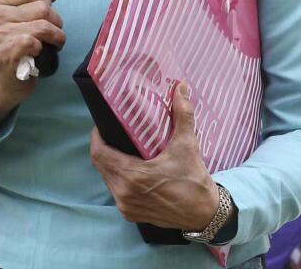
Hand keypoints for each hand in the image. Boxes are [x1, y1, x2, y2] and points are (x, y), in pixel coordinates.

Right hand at [0, 0, 64, 130]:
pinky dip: (46, 49)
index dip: (45, 4)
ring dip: (55, 37)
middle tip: (50, 36)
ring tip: (51, 45)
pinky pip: (37, 41)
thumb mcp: (27, 19)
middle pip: (42, 7)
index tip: (42, 19)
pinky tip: (39, 55)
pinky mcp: (6, 51)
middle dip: (55, 22)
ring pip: (44, 25)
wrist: (6, 83)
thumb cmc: (18, 48)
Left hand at [89, 81, 218, 231]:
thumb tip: (181, 86)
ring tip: (120, 149)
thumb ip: (182, 114)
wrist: (204, 213)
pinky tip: (129, 169)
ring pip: (107, 178)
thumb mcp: (187, 145)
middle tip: (113, 133)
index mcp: (133, 175)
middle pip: (101, 165)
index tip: (102, 125)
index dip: (96, 137)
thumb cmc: (194, 180)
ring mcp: (126, 206)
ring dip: (110, 164)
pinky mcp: (130, 214)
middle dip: (104, 148)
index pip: (99, 154)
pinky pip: (115, 191)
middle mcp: (124, 193)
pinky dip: (118, 179)